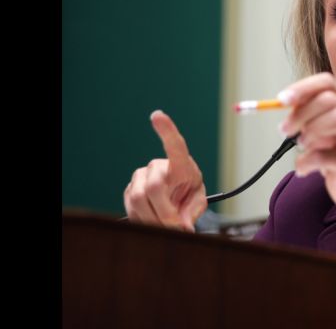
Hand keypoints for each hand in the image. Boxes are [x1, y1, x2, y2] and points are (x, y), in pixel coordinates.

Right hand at [124, 110, 206, 231]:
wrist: (175, 202)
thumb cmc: (189, 196)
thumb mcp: (198, 202)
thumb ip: (193, 212)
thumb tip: (184, 226)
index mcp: (181, 164)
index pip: (175, 145)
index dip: (166, 130)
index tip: (157, 116)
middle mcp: (158, 166)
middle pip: (154, 187)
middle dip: (164, 212)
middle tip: (174, 228)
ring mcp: (140, 176)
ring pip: (139, 199)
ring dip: (153, 220)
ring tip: (166, 228)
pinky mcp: (128, 190)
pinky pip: (130, 207)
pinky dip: (143, 220)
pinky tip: (153, 222)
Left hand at [278, 73, 335, 208]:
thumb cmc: (334, 150)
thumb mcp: (316, 126)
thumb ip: (303, 113)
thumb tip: (278, 104)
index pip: (326, 82)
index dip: (303, 89)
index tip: (282, 100)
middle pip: (329, 100)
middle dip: (301, 115)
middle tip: (286, 130)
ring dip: (311, 133)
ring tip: (303, 145)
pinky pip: (325, 156)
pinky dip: (305, 162)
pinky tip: (303, 168)